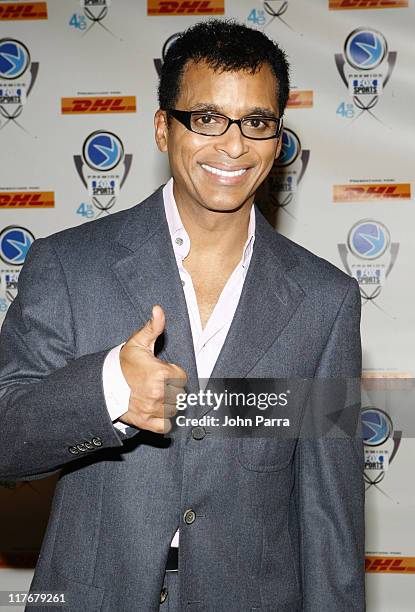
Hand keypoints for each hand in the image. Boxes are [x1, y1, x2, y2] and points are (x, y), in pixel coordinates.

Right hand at [118, 305, 186, 433]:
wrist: (104, 384)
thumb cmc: (124, 363)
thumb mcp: (139, 342)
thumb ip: (153, 327)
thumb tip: (158, 309)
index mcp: (162, 374)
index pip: (183, 378)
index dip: (173, 374)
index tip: (162, 372)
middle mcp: (159, 393)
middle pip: (180, 394)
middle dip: (172, 389)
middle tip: (158, 384)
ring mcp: (153, 410)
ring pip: (174, 410)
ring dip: (168, 404)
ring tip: (155, 396)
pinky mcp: (146, 422)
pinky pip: (166, 426)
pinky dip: (164, 421)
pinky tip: (156, 411)